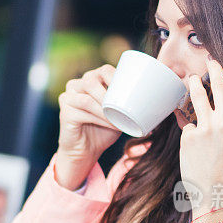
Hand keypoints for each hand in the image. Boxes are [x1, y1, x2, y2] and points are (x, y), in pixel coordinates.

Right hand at [55, 65, 121, 188]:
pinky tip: (111, 124)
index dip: (118, 77)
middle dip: (110, 93)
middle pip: (92, 80)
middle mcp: (76, 85)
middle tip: (125, 107)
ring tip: (120, 119)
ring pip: (87, 97)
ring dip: (106, 109)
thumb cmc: (103, 130)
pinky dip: (100, 118)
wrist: (85, 151)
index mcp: (90, 80)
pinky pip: (82, 110)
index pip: (104, 71)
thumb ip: (127, 102)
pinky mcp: (64, 112)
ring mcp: (68, 97)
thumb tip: (157, 98)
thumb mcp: (118, 113)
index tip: (133, 90)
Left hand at [179, 58, 222, 216]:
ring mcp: (207, 127)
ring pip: (197, 95)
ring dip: (194, 84)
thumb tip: (221, 102)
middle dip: (214, 68)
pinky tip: (190, 137)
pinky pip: (187, 123)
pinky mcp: (189, 135)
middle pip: (221, 83)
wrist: (216, 196)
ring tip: (191, 79)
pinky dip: (188, 127)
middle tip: (210, 60)